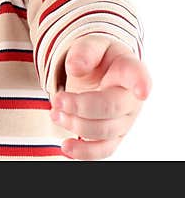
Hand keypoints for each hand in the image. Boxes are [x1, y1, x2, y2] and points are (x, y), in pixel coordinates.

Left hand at [50, 34, 150, 159]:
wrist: (100, 72)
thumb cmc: (98, 58)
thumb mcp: (91, 45)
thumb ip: (85, 51)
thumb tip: (75, 67)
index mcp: (129, 69)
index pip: (138, 75)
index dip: (140, 83)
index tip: (141, 91)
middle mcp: (131, 98)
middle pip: (111, 107)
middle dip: (81, 106)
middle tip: (58, 99)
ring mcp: (124, 119)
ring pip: (104, 130)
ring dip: (76, 124)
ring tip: (55, 112)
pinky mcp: (113, 135)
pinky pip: (103, 150)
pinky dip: (84, 152)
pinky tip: (66, 146)